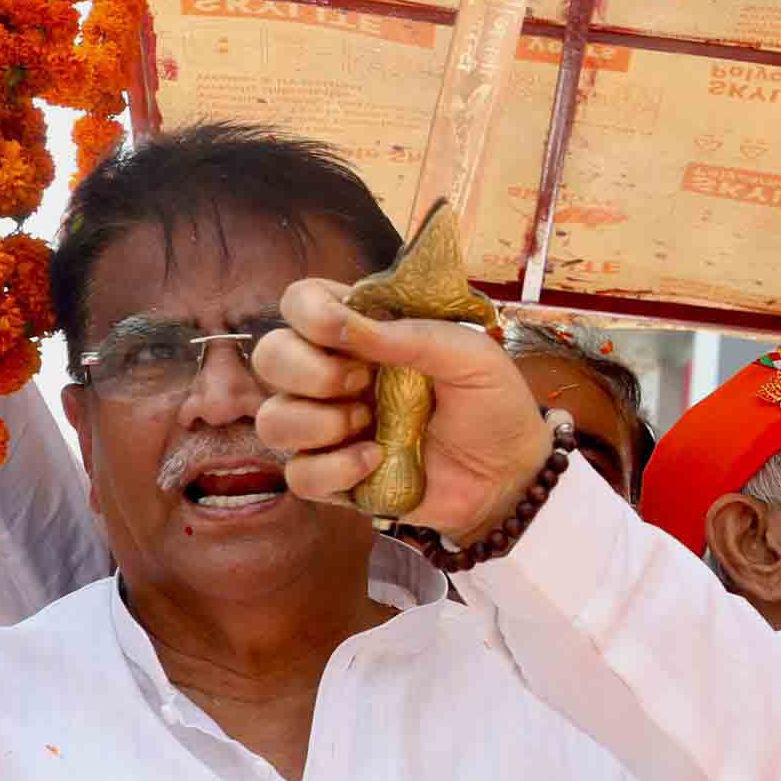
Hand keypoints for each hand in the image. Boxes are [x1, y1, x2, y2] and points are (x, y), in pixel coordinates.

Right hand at [254, 275, 551, 537]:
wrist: (511, 475)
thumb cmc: (493, 405)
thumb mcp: (471, 356)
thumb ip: (412, 333)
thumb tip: (345, 324)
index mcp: (365, 333)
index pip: (301, 302)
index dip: (309, 312)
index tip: (342, 331)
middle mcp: (335, 375)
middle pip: (270, 356)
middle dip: (306, 370)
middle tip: (361, 382)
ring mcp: (330, 428)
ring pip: (272, 419)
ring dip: (317, 422)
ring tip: (370, 425)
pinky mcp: (334, 478)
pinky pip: (298, 474)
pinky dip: (333, 469)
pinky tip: (376, 461)